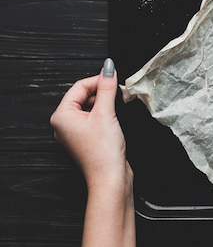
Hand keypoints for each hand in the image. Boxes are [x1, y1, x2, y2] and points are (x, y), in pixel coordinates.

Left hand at [51, 58, 134, 246]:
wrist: (110, 178)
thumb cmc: (103, 152)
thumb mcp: (106, 113)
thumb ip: (107, 87)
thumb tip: (108, 68)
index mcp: (61, 116)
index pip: (79, 87)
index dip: (98, 79)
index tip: (114, 76)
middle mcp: (63, 124)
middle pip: (82, 96)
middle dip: (101, 91)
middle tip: (117, 90)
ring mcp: (74, 133)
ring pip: (89, 107)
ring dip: (104, 103)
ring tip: (117, 106)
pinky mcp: (85, 139)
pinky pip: (93, 119)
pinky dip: (104, 114)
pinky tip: (114, 119)